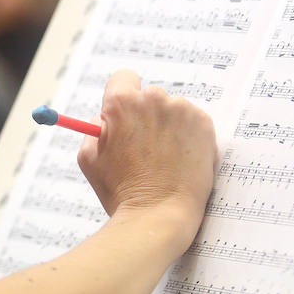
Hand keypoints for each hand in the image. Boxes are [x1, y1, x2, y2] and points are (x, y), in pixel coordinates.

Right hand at [76, 70, 216, 243]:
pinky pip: (192, 122)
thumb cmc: (120, 192)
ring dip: (168, 126)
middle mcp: (152, 98)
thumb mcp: (89, 158)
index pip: (124, 78)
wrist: (159, 215)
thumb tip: (105, 117)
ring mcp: (181, 110)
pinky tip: (180, 160)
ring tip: (164, 159)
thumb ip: (95, 129)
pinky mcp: (204, 124)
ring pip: (172, 109)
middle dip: (146, 115)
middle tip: (145, 145)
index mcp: (121, 102)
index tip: (127, 113)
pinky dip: (188, 137)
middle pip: (149, 95)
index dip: (123, 96)